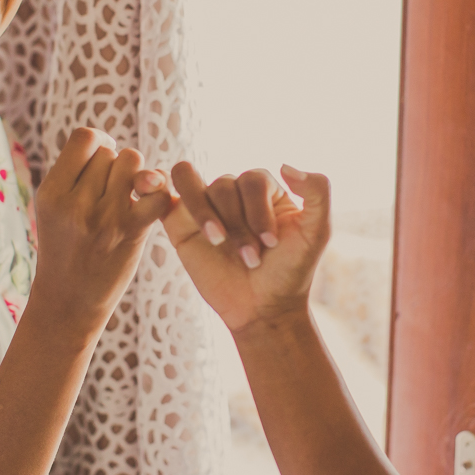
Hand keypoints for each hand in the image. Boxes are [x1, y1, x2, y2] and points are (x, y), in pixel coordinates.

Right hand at [31, 128, 171, 330]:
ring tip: (126, 196)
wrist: (69, 301)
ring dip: (136, 175)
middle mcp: (75, 203)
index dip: (98, 142)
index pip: (84, 137)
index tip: (100, 160)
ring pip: (134, 163)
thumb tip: (114, 144)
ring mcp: (104, 218)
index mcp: (51, 192)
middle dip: (114, 166)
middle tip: (108, 191)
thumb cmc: (64, 247)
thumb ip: (76, 174)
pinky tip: (149, 205)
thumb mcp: (53, 208)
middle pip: (111, 151)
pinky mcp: (131, 232)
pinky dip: (159, 192)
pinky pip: (157, 191)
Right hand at [162, 162, 330, 332]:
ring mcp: (204, 206)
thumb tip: (284, 164)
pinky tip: (163, 196)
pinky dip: (157, 186)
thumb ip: (318, 190)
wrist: (263, 309)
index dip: (259, 211)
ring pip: (193, 184)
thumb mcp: (317, 231)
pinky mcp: (179, 224)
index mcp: (264, 189)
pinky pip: (164, 193)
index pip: (252, 179)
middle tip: (251, 258)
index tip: (271, 244)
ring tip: (219, 242)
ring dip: (208, 215)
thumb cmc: (291, 271)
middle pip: (224, 184)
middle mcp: (233, 192)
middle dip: (238, 224)